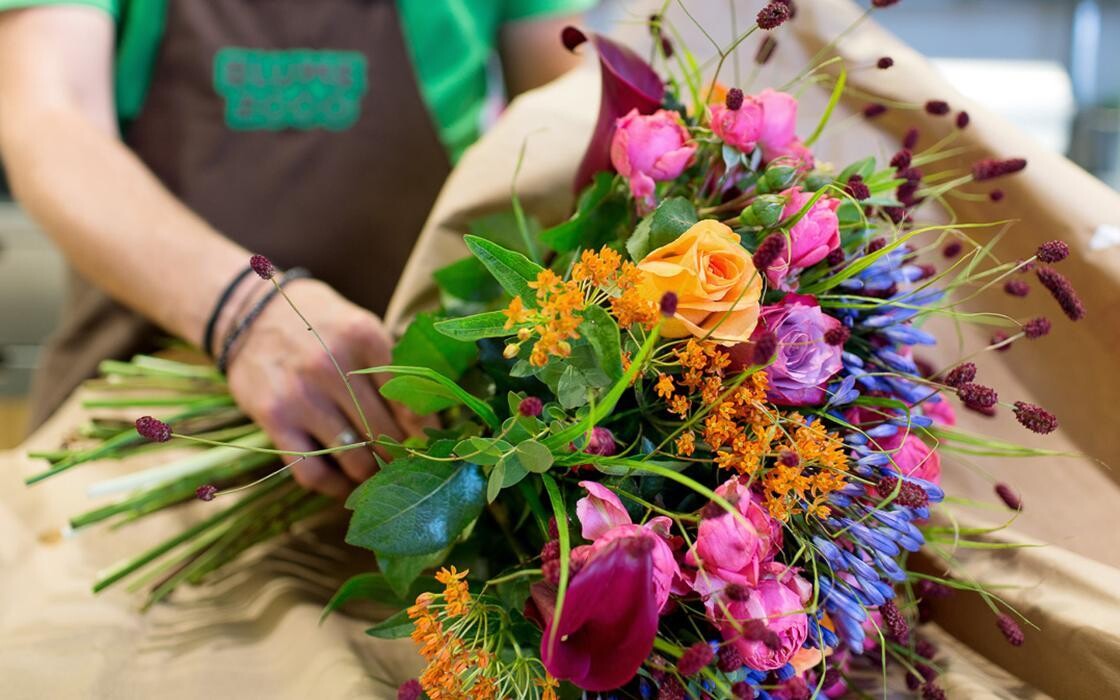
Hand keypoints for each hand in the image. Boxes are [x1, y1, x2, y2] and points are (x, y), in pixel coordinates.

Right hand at [225, 279, 419, 498]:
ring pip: (354, 458)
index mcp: (364, 337)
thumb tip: (429, 418)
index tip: (432, 442)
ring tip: (380, 474)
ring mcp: (301, 395)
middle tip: (410, 465)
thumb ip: (392, 366)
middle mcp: (333, 366)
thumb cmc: (320, 324)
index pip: (409, 398)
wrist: (249, 313)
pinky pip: (311, 471)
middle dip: (402, 456)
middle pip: (384, 432)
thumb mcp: (360, 326)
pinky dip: (333, 486)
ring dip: (372, 474)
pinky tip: (345, 484)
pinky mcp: (274, 418)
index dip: (426, 429)